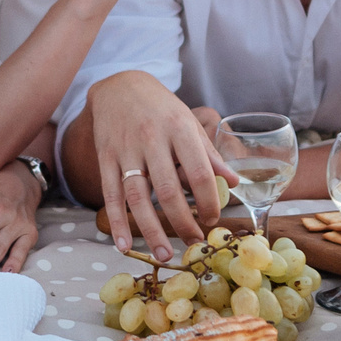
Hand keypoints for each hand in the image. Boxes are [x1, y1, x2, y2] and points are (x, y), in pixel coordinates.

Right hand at [90, 71, 226, 260]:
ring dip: (150, 230)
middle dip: (182, 222)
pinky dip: (116, 222)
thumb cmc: (161, 107)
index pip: (199, 172)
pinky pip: (110, 194)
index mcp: (180, 129)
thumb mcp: (189, 123)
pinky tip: (124, 245)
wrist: (120, 85)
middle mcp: (152, 139)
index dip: (209, 201)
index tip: (213, 220)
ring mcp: (126, 149)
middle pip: (168, 190)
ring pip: (137, 196)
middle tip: (193, 242)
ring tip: (163, 254)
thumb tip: (235, 183)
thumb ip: (210, 155)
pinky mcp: (106, 157)